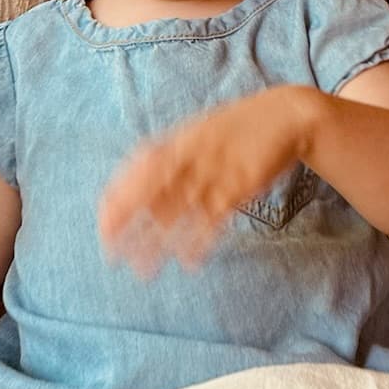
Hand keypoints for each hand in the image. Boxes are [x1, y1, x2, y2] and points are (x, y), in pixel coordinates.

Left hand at [99, 89, 314, 277]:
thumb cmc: (236, 128)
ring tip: (143, 272)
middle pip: (149, 194)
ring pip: (178, 214)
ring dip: (158, 245)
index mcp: (177, 142)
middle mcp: (190, 157)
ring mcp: (214, 173)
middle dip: (127, 226)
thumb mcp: (197, 134)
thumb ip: (170, 160)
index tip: (104, 226)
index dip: (117, 199)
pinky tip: (188, 262)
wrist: (284, 116)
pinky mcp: (238, 188)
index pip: (133, 173)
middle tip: (112, 255)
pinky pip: (212, 221)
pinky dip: (198, 243)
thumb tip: (143, 196)